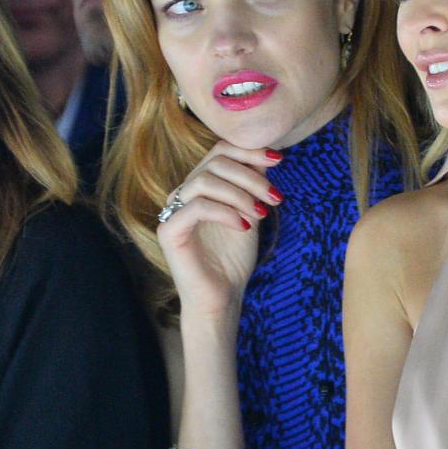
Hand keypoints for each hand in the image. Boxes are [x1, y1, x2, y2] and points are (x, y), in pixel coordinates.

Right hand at [158, 142, 281, 320]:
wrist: (221, 298)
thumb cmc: (234, 260)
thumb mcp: (250, 214)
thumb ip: (252, 186)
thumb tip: (267, 155)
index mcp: (200, 187)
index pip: (220, 151)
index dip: (249, 151)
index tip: (278, 160)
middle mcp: (183, 194)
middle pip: (215, 162)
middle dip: (251, 177)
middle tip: (274, 198)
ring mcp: (173, 211)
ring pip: (205, 180)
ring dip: (240, 194)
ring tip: (260, 214)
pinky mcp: (169, 230)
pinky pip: (197, 206)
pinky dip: (225, 212)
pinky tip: (244, 226)